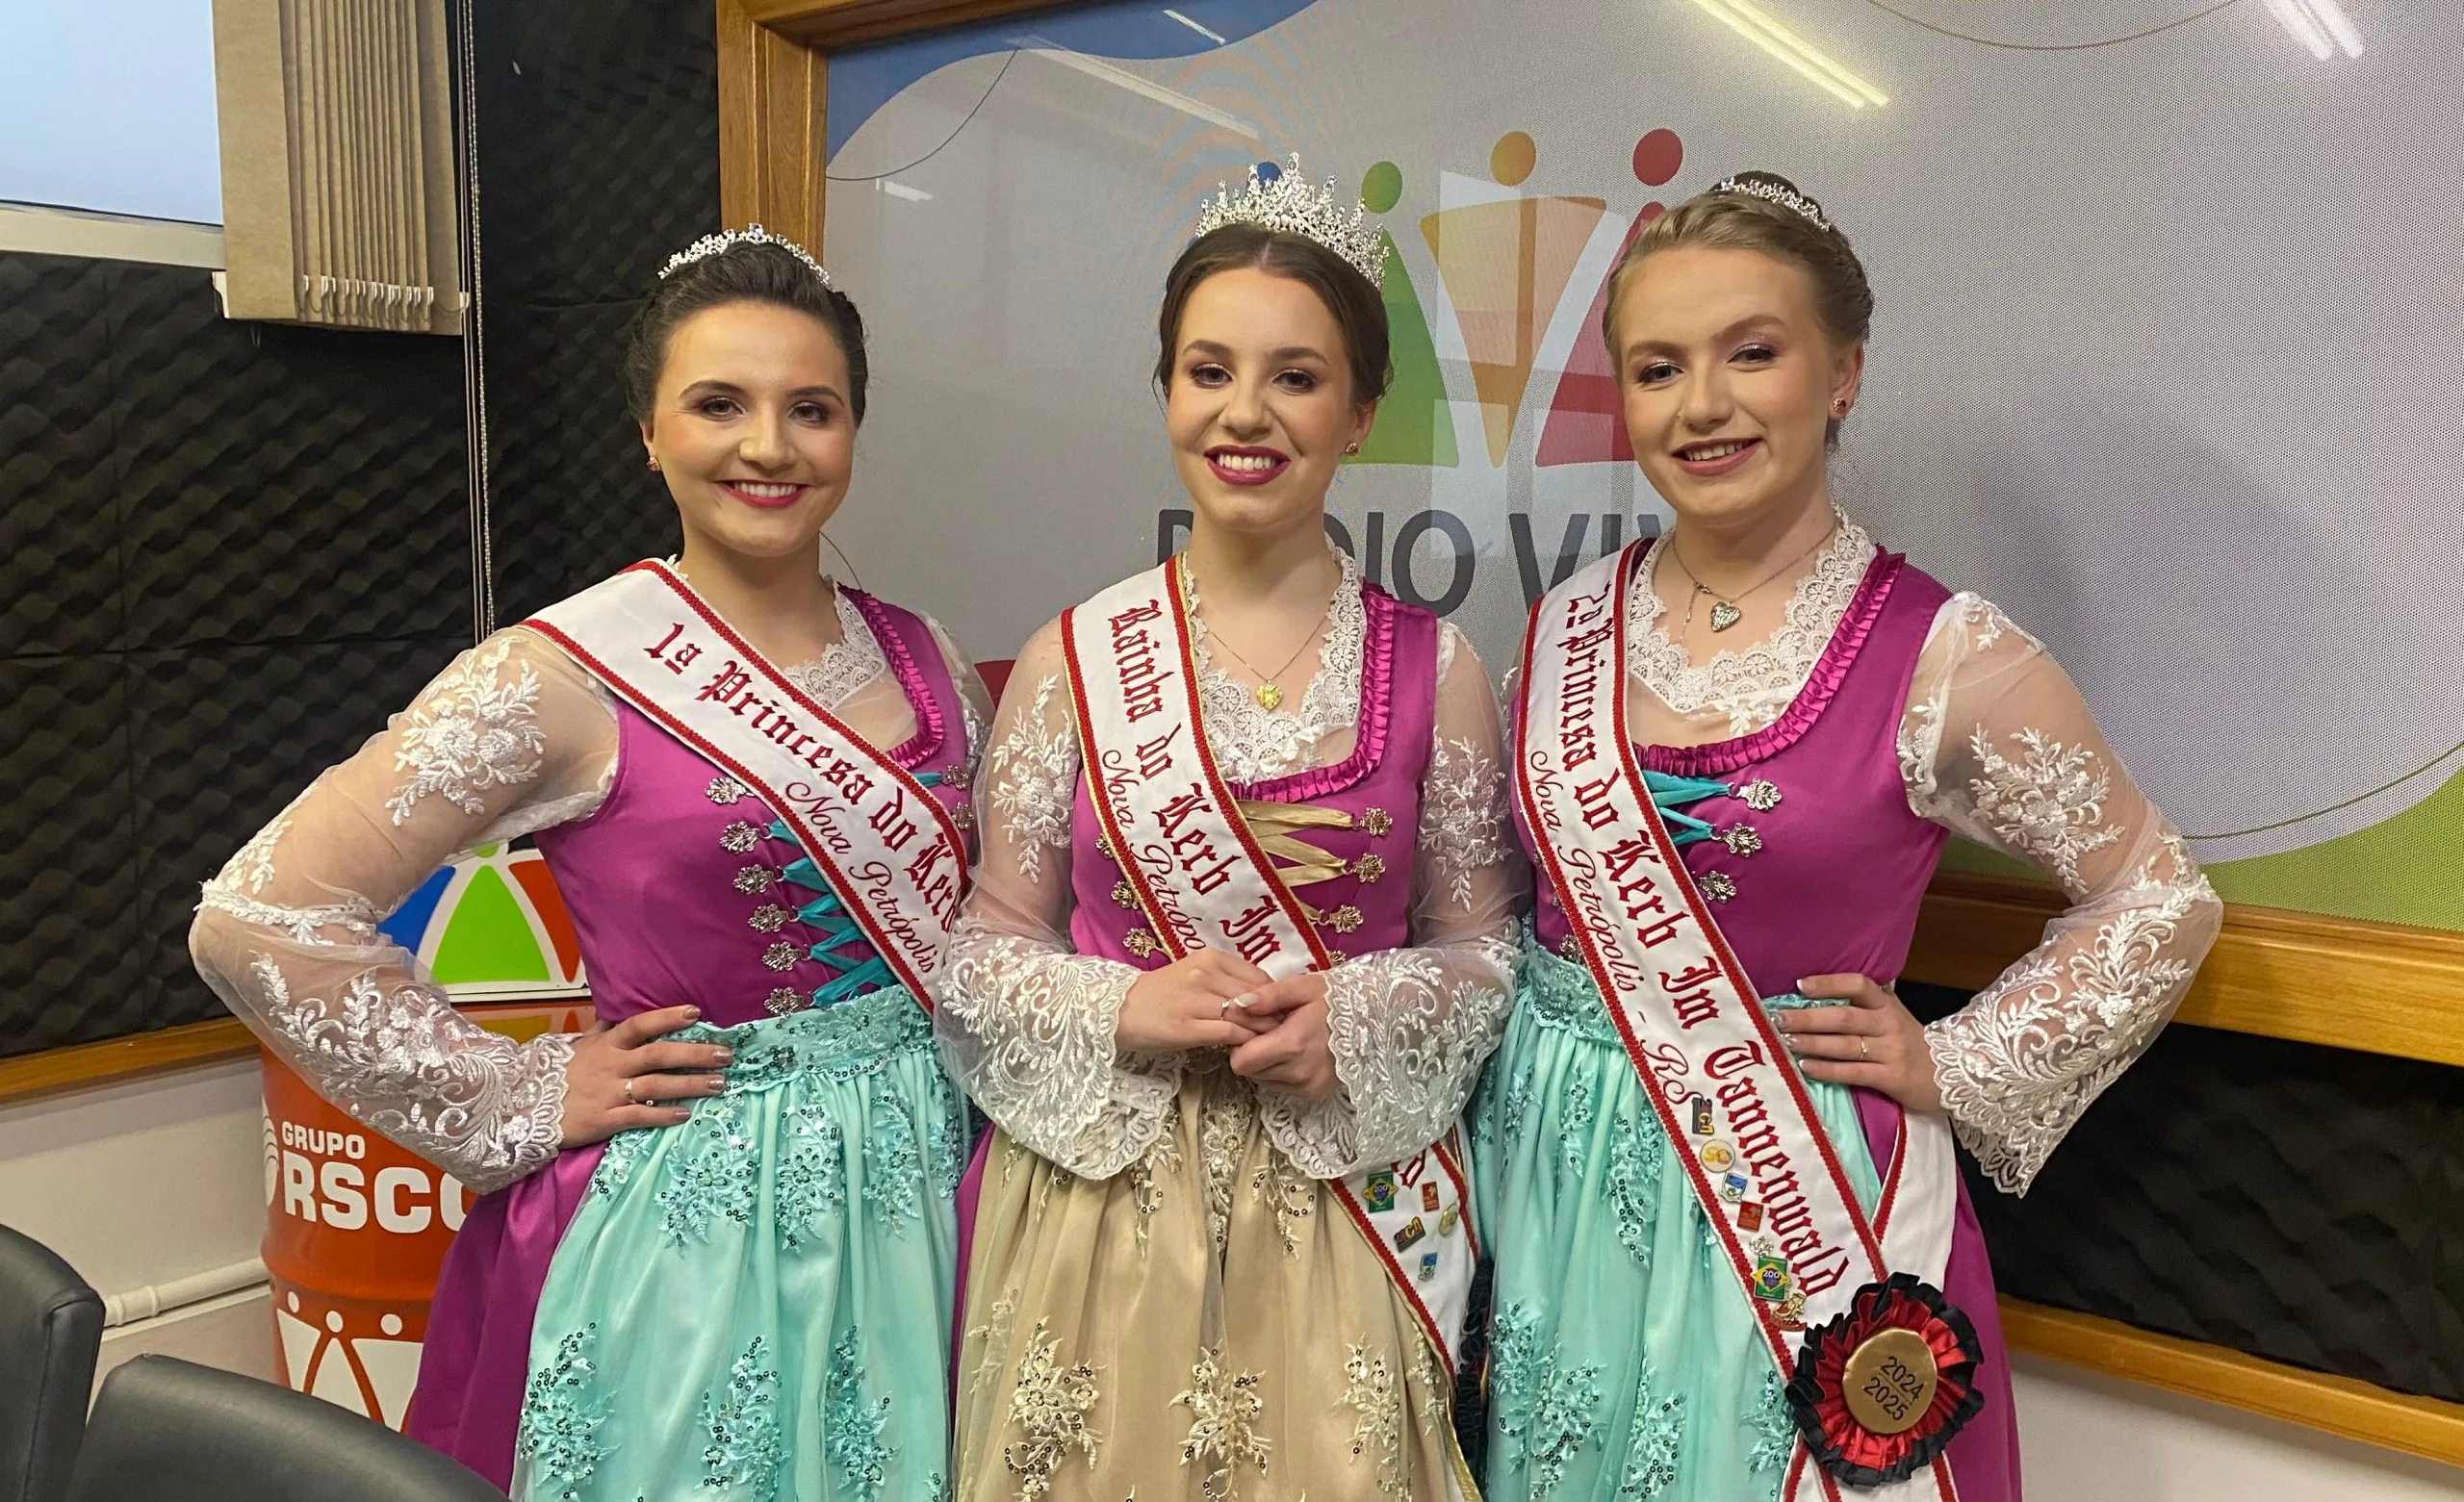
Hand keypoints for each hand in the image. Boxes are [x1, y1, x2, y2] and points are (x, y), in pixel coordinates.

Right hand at [559, 1005, 734, 1146]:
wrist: (520, 1108)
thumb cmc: (554, 1075)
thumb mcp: (575, 1046)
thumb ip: (599, 1031)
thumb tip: (613, 1013)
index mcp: (605, 1045)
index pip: (640, 1025)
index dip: (667, 1018)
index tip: (696, 1013)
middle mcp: (611, 1066)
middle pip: (659, 1055)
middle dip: (695, 1054)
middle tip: (727, 1055)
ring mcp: (608, 1093)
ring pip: (656, 1085)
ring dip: (690, 1085)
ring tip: (719, 1084)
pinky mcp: (604, 1120)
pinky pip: (639, 1117)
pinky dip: (663, 1116)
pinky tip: (685, 1115)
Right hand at [1117, 950, 1276, 1052]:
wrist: (1118, 1010)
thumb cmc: (1160, 994)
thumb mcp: (1195, 975)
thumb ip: (1226, 981)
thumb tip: (1264, 997)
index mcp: (1210, 958)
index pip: (1258, 976)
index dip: (1275, 997)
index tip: (1280, 1012)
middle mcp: (1204, 974)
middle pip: (1256, 996)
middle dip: (1275, 1015)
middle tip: (1284, 1031)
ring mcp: (1195, 1001)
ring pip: (1246, 1015)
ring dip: (1263, 1031)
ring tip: (1271, 1042)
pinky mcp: (1187, 1027)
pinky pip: (1229, 1032)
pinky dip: (1244, 1041)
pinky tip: (1247, 1049)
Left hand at [1228, 974, 1338, 1100]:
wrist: (1373, 1017)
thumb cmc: (1334, 998)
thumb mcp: (1302, 987)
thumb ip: (1269, 995)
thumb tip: (1238, 1004)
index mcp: (1292, 1045)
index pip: (1241, 1062)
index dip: (1240, 1043)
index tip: (1255, 1027)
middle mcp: (1300, 1073)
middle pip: (1251, 1072)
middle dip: (1253, 1052)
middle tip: (1271, 1031)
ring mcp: (1309, 1086)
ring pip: (1265, 1080)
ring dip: (1268, 1063)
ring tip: (1287, 1041)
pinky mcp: (1316, 1093)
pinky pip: (1283, 1086)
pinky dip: (1283, 1071)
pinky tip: (1298, 1053)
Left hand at [1776, 975, 1942, 1113]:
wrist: (1951, 1074)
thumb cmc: (1909, 1042)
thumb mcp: (1892, 1015)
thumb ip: (1863, 1005)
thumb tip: (1815, 994)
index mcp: (1887, 1005)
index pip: (1859, 986)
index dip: (1830, 984)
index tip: (1800, 985)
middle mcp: (1889, 1025)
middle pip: (1845, 1018)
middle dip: (1809, 1018)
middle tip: (1779, 1018)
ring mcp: (1891, 1052)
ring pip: (1846, 1045)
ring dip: (1812, 1043)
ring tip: (1785, 1041)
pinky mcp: (1891, 1078)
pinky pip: (1854, 1072)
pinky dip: (1828, 1070)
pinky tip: (1806, 1068)